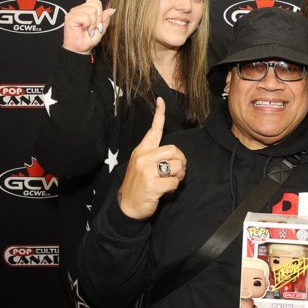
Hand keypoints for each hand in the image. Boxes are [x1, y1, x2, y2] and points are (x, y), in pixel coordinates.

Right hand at [62, 0, 116, 53]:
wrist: (79, 49)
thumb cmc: (88, 40)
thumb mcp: (101, 29)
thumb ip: (106, 19)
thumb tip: (112, 8)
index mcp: (88, 10)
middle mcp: (81, 8)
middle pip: (97, 4)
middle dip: (99, 18)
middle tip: (93, 27)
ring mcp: (75, 11)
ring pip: (93, 11)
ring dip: (93, 23)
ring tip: (87, 29)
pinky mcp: (71, 16)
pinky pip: (86, 17)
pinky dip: (88, 25)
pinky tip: (83, 29)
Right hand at [117, 98, 186, 219]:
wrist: (127, 206)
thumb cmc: (138, 185)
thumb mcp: (141, 166)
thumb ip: (155, 156)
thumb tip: (174, 155)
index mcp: (141, 151)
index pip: (153, 130)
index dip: (159, 115)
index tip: (161, 101)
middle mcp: (143, 158)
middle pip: (174, 150)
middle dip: (181, 162)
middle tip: (177, 172)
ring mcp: (146, 171)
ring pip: (177, 166)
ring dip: (178, 177)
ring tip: (168, 182)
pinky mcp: (152, 184)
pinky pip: (174, 183)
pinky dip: (173, 189)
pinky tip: (164, 191)